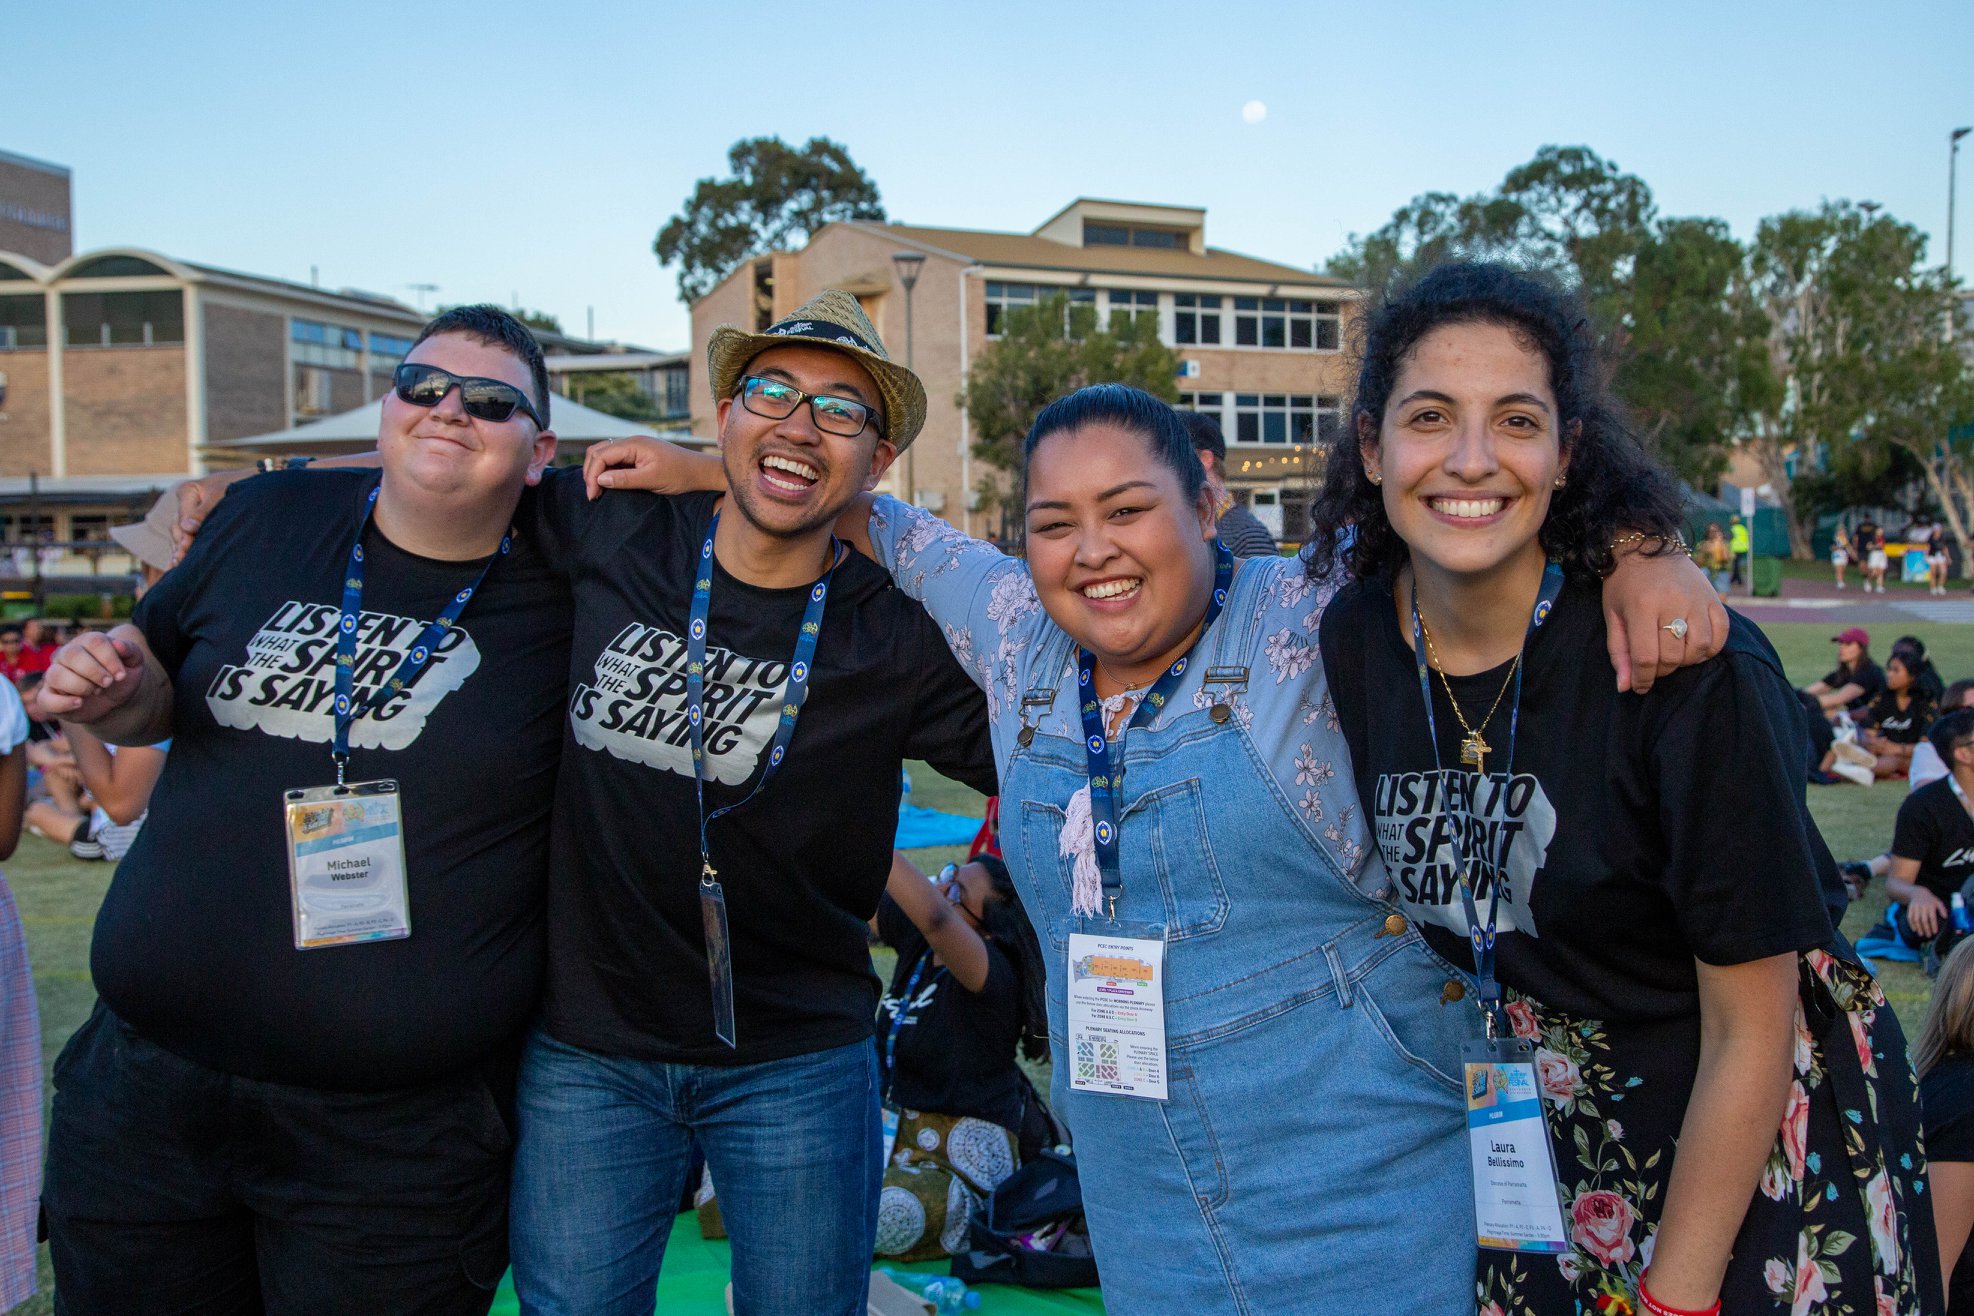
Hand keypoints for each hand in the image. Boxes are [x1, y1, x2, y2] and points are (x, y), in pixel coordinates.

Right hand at [40, 631, 145, 721]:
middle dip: (94, 671)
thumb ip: (130, 651)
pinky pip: (45, 699)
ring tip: (96, 691)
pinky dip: (62, 703)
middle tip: (108, 683)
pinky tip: (80, 703)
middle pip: (71, 654)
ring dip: (81, 686)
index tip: (121, 675)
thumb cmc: (120, 675)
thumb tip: (118, 644)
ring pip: (56, 675)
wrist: (115, 699)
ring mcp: (55, 675)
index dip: (109, 658)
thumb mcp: (134, 663)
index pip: (94, 641)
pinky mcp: (49, 697)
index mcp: (87, 642)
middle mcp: (66, 655)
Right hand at [171, 469, 251, 562]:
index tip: (185, 549)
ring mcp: (190, 513)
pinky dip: (184, 549)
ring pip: (180, 534)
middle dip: (181, 544)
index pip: (183, 517)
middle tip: (180, 561)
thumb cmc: (238, 486)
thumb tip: (187, 528)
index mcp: (188, 491)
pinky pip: (187, 537)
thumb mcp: (221, 496)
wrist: (253, 482)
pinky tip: (176, 565)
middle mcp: (185, 502)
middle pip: (178, 527)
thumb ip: (204, 512)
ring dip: (181, 548)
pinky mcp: (196, 523)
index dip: (184, 534)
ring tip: (179, 565)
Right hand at [582, 437, 726, 499]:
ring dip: (596, 471)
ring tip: (597, 492)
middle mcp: (631, 442)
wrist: (700, 472)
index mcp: (634, 444)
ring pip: (603, 455)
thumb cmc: (680, 475)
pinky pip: (614, 460)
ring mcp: (633, 448)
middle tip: (592, 496)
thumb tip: (600, 479)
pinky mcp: (636, 456)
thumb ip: (625, 479)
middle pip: (597, 452)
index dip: (592, 475)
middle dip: (590, 472)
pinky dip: (606, 472)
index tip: (593, 496)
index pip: (601, 455)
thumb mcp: (652, 479)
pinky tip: (607, 486)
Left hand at [1603, 549, 1729, 693]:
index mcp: (1642, 607)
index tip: (1640, 686)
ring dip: (1686, 661)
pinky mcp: (1713, 598)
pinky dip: (1710, 648)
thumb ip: (1619, 652)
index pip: (1647, 657)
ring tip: (1673, 654)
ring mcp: (1697, 599)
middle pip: (1673, 656)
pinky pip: (1721, 634)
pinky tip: (1694, 647)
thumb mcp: (1613, 615)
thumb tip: (1626, 687)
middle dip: (1661, 670)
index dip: (1643, 679)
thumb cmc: (1624, 584)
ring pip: (1699, 648)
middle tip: (1653, 664)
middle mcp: (1673, 603)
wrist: (1647, 546)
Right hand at [1907, 888, 1947, 939]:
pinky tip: (1914, 929)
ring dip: (1918, 928)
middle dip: (1926, 929)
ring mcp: (1915, 908)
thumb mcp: (1938, 902)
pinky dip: (1911, 924)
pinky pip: (1910, 917)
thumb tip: (1946, 917)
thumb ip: (1942, 909)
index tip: (1935, 932)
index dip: (1933, 925)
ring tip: (1921, 934)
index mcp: (1931, 906)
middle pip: (1924, 920)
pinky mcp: (1910, 909)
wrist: (1918, 893)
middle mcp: (1922, 907)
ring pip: (1916, 919)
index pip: (1932, 917)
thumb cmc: (1930, 900)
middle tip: (1928, 936)